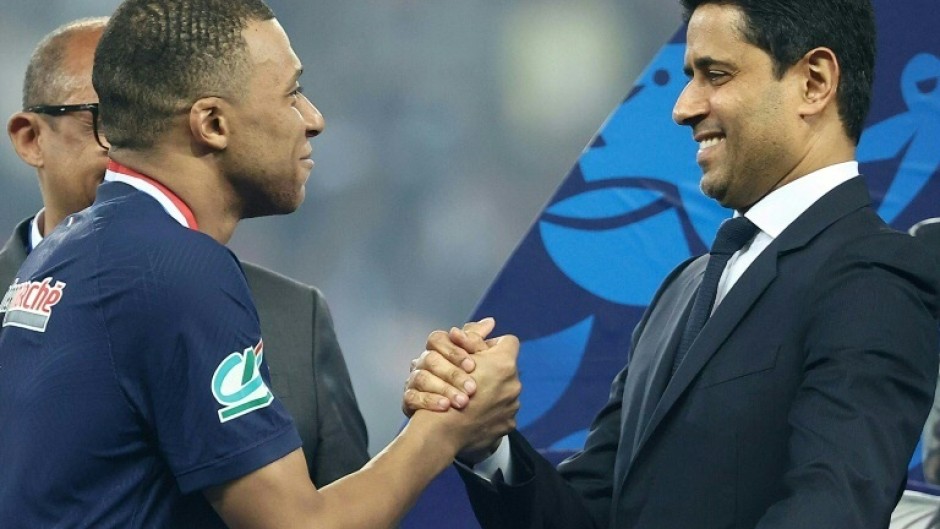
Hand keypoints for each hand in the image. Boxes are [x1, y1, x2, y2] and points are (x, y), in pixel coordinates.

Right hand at [402, 317, 495, 415]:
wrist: (450, 420)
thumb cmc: (466, 385)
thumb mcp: (477, 362)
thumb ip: (479, 343)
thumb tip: (490, 322)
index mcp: (438, 350)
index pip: (438, 339)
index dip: (454, 350)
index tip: (473, 365)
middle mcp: (423, 362)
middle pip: (431, 359)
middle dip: (454, 374)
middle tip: (472, 389)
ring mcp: (413, 380)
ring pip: (422, 377)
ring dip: (444, 389)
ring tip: (463, 402)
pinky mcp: (408, 400)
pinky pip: (412, 397)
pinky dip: (430, 401)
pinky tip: (445, 407)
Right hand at [423, 333, 520, 464]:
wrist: (443, 431)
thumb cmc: (446, 388)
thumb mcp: (456, 356)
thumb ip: (474, 338)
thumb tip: (490, 322)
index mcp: (504, 364)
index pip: (507, 342)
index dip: (491, 346)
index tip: (477, 354)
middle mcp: (514, 384)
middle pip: (505, 369)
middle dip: (490, 371)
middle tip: (472, 378)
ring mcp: (512, 406)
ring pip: (504, 391)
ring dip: (491, 392)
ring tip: (471, 399)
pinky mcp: (508, 425)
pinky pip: (502, 413)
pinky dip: (490, 412)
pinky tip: (475, 414)